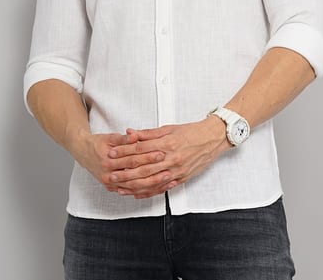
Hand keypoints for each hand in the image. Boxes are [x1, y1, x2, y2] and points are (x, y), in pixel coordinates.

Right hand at [71, 129, 166, 192]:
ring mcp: (110, 183)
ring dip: (151, 185)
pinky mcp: (113, 188)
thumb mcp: (110, 137)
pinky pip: (131, 192)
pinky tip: (156, 188)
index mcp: (108, 160)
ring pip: (134, 187)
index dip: (147, 156)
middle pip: (134, 175)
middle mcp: (108, 174)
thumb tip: (135, 135)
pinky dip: (144, 191)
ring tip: (166, 180)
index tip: (160, 153)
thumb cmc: (98, 143)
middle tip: (168, 169)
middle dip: (153, 172)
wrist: (83, 152)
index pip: (132, 159)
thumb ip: (124, 139)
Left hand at [107, 116, 230, 198]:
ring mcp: (177, 170)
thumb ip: (148, 133)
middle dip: (125, 171)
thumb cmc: (191, 132)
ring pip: (151, 181)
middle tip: (111, 173)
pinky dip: (148, 192)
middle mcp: (172, 158)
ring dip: (134, 185)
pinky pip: (162, 188)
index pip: (141, 149)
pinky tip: (137, 193)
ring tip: (120, 186)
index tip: (112, 153)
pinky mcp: (181, 178)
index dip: (124, 151)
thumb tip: (130, 133)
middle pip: (144, 167)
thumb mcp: (169, 128)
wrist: (212, 139)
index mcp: (167, 143)